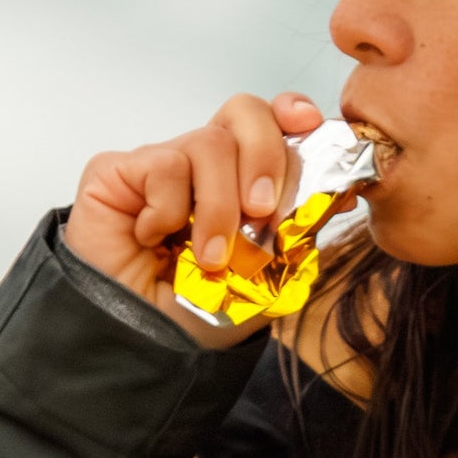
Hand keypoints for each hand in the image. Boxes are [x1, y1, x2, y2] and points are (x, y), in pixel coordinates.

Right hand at [64, 91, 331, 346]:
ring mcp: (163, 164)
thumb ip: (299, 234)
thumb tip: (339, 197)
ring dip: (219, 206)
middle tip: (263, 212)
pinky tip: (155, 240)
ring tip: (212, 256)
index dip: (292, 113)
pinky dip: (169, 211)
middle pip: (245, 113)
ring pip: (210, 143)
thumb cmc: (198, 315)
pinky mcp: (118, 171)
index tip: (309, 124)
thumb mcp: (269, 281)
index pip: (272, 122)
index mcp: (242, 179)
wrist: (144, 344)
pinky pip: (164, 165)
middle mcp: (205, 164)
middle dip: (267, 158)